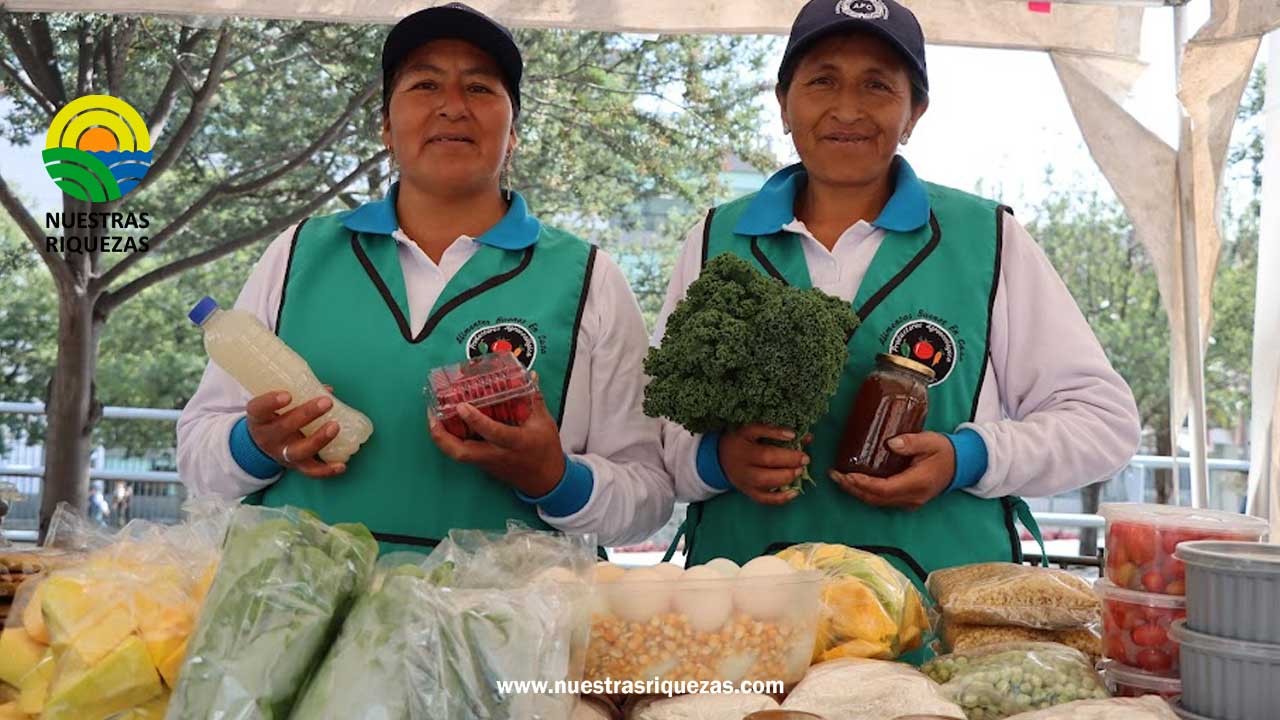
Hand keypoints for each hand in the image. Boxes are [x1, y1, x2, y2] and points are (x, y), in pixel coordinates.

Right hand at [245, 389, 346, 477]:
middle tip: (326, 402)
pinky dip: (327, 470)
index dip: (271, 402)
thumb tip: (327, 389)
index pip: (258, 409)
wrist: (264, 444)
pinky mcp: (295, 466)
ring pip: (299, 451)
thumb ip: (298, 393)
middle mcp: (268, 438)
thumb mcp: (275, 404)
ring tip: (335, 426)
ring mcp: (282, 454)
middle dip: (306, 414)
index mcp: (259, 418)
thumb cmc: (274, 417)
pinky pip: (310, 471)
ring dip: (319, 439)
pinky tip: (342, 465)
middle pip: (284, 428)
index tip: (287, 395)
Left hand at [428, 377, 565, 497]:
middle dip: (442, 436)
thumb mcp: (544, 423)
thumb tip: (532, 376)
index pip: (493, 433)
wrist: (544, 481)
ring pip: (458, 454)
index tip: (462, 406)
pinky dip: (452, 440)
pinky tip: (448, 426)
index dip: (475, 420)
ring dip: (443, 438)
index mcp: (515, 443)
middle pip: (461, 453)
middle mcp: (496, 455)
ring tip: (434, 417)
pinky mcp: (483, 465)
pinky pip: (463, 453)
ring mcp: (487, 463)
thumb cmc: (545, 451)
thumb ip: (534, 399)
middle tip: (432, 416)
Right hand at [718, 424, 809, 505]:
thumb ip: (778, 431)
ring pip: (765, 480)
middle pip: (765, 459)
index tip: (794, 435)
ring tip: (799, 471)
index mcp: (742, 439)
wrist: (720, 458)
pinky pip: (764, 498)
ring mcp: (744, 478)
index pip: (758, 432)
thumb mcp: (753, 430)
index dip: (776, 434)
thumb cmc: (742, 441)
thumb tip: (807, 437)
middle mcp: (742, 459)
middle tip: (805, 458)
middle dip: (788, 459)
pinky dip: (780, 498)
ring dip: (786, 476)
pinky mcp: (747, 491)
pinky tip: (795, 492)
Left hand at [829, 432, 953, 509]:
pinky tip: (855, 483)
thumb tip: (891, 443)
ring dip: (857, 492)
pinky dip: (867, 493)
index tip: (847, 475)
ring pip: (878, 502)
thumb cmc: (944, 451)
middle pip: (876, 498)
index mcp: (917, 483)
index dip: (864, 484)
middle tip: (834, 476)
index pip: (885, 489)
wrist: (962, 464)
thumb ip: (911, 442)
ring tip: (839, 479)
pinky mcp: (907, 500)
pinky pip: (883, 500)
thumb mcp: (931, 441)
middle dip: (853, 489)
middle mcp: (912, 497)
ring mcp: (910, 502)